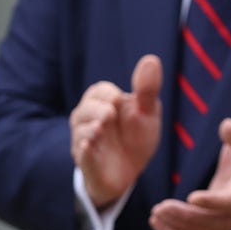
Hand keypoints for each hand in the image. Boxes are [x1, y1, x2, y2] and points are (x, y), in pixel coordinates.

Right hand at [70, 54, 162, 207]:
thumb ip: (147, 88)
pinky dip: (85, 151)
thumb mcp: (148, 111)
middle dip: (95, 110)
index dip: (106, 93)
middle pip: (83, 110)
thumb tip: (151, 59)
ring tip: (101, 128)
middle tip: (109, 115)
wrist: (131, 170)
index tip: (117, 100)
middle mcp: (88, 121)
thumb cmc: (137, 135)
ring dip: (89, 129)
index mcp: (103, 104)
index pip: (97, 91)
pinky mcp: (86, 163)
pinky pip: (81, 155)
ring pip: (79, 132)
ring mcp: (85, 142)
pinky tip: (89, 146)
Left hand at [149, 118, 230, 229]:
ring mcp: (226, 223)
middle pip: (213, 223)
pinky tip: (157, 223)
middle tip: (160, 207)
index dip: (214, 202)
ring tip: (156, 214)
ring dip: (176, 228)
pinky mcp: (213, 228)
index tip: (192, 197)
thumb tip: (227, 126)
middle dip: (185, 217)